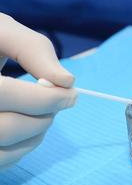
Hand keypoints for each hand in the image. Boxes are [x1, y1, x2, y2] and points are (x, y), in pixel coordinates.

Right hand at [0, 13, 76, 168]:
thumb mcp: (2, 31)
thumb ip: (33, 50)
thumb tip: (67, 81)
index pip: (3, 94)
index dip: (44, 98)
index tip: (72, 94)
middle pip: (4, 129)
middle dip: (43, 118)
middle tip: (61, 103)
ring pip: (1, 153)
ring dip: (36, 137)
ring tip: (45, 115)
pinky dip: (20, 150)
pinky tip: (27, 129)